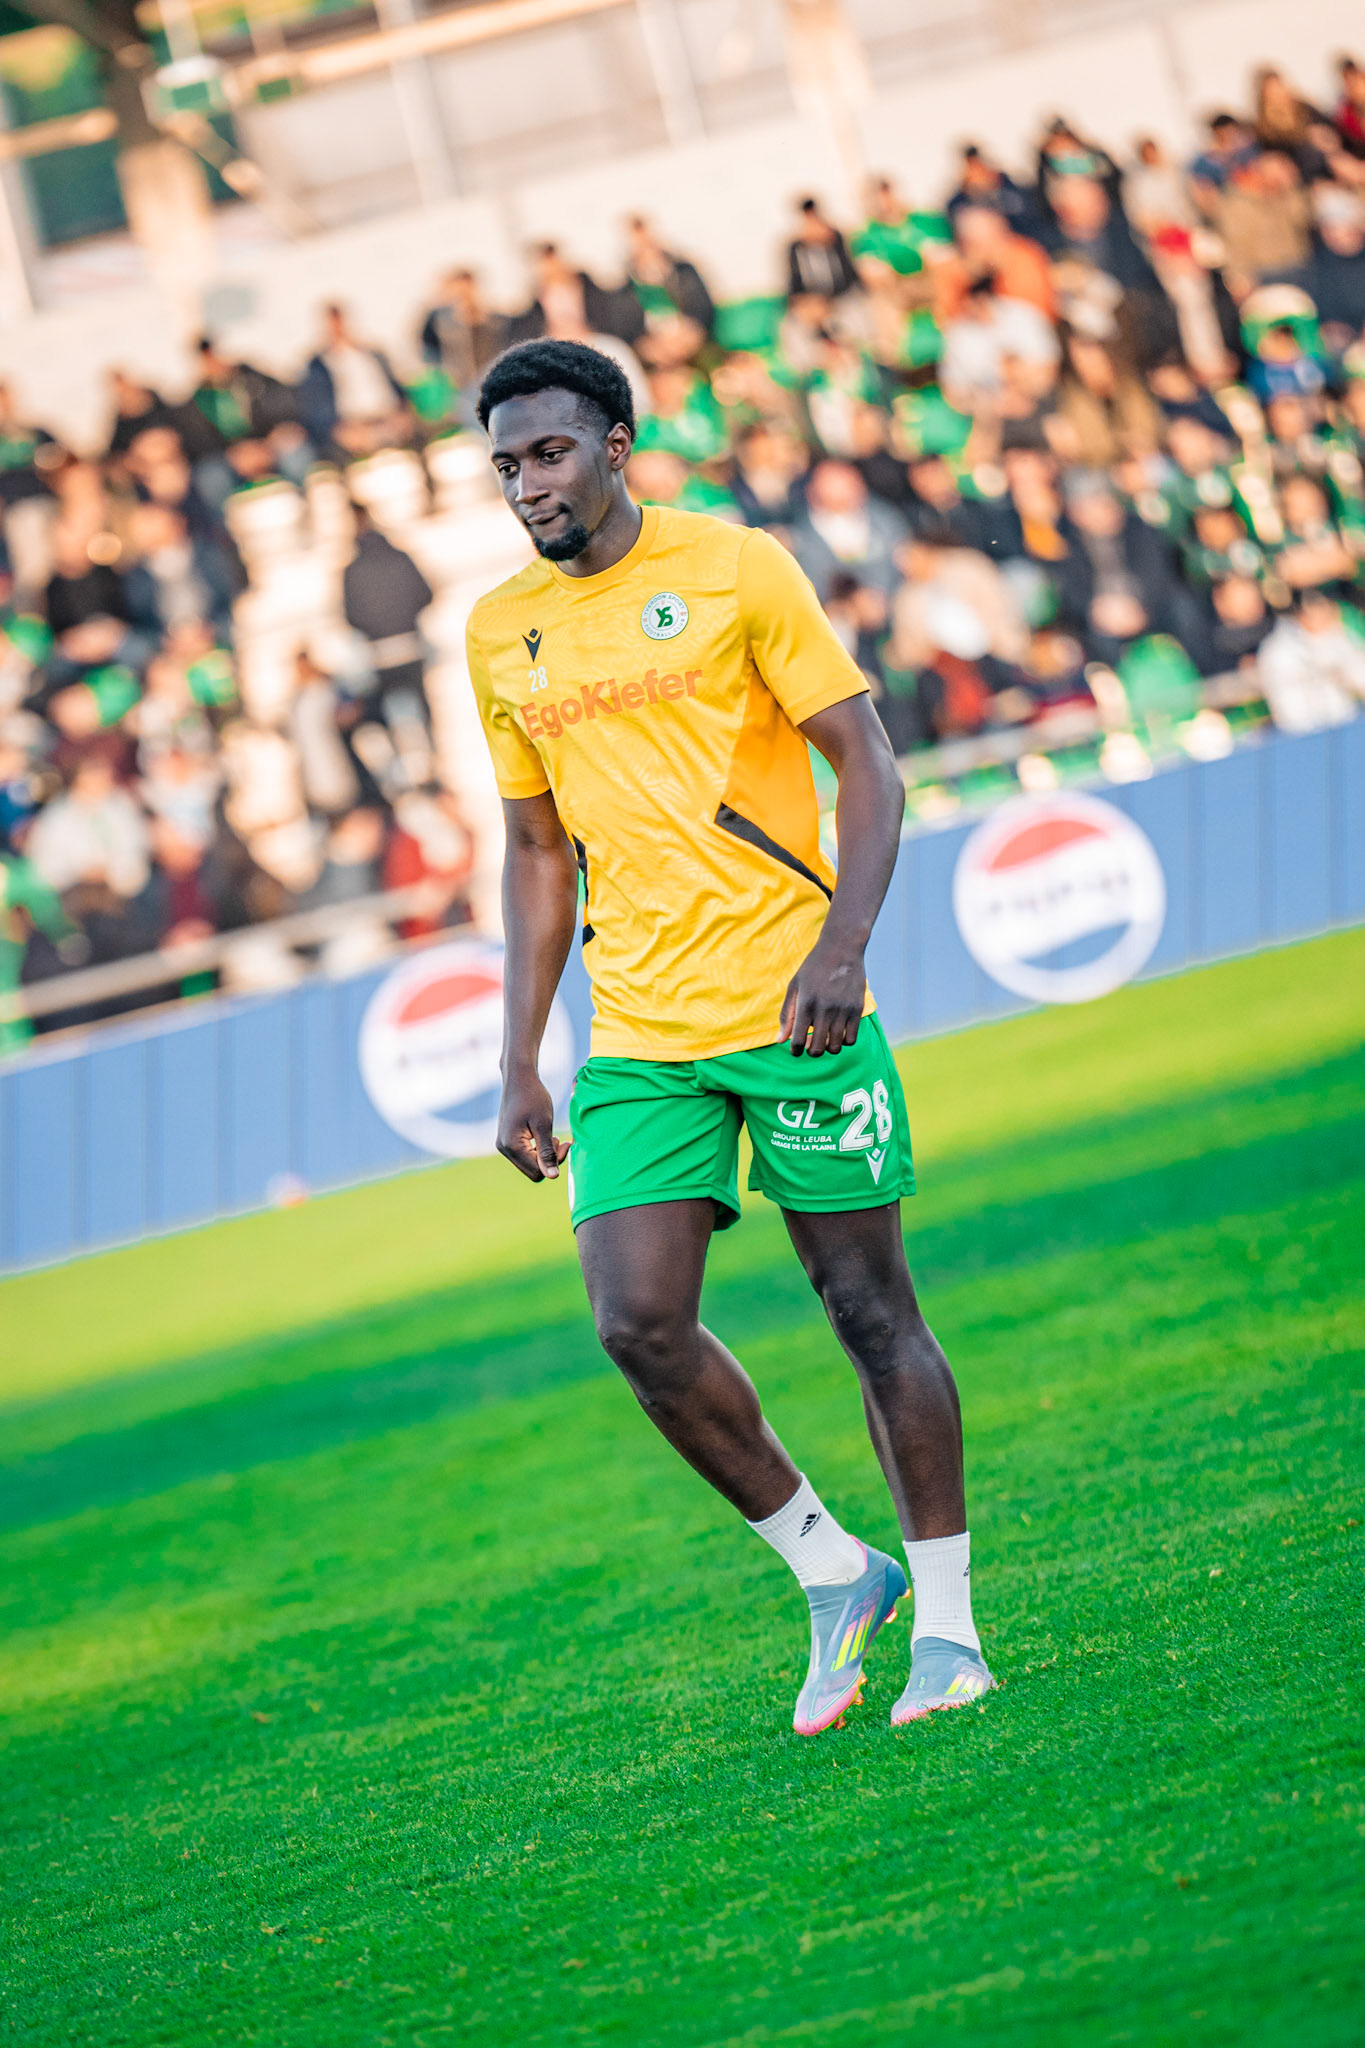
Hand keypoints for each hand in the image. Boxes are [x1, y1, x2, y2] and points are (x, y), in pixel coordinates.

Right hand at [496, 1067, 570, 1181]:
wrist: (519, 1079)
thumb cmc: (533, 1097)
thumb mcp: (544, 1124)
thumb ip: (547, 1151)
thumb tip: (552, 1177)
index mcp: (511, 1146)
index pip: (537, 1171)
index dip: (554, 1162)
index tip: (564, 1142)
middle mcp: (504, 1149)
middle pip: (532, 1171)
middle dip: (549, 1159)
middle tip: (560, 1140)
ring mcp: (503, 1145)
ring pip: (529, 1164)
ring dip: (544, 1154)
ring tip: (552, 1137)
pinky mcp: (507, 1141)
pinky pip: (525, 1155)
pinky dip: (537, 1150)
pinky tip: (543, 1136)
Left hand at [778, 935, 865, 1057]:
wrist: (841, 948)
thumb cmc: (813, 967)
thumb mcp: (795, 987)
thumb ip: (787, 1015)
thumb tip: (780, 1041)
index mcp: (805, 1004)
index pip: (798, 1041)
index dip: (795, 1050)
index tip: (796, 1049)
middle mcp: (824, 1009)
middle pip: (817, 1049)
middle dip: (811, 1051)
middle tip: (811, 1043)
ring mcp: (842, 1010)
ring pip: (835, 1047)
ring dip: (828, 1047)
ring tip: (825, 1037)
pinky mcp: (857, 1009)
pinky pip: (851, 1039)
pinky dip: (843, 1041)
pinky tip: (838, 1031)